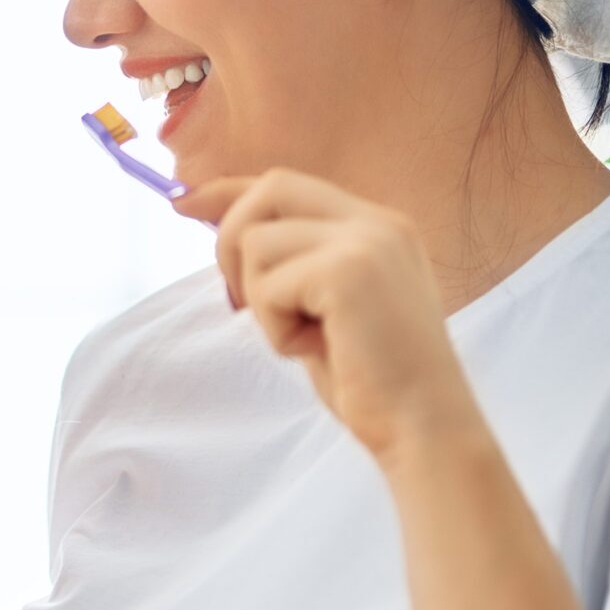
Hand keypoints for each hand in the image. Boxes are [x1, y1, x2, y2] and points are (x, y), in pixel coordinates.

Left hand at [174, 169, 486, 465]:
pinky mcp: (348, 271)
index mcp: (378, 226)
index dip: (230, 190)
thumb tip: (225, 230)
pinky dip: (275, 329)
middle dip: (232, 239)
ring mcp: (367, 241)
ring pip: (257, 242)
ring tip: (306, 337)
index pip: (287, 184)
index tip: (186, 202)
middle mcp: (378, 222)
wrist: (423, 425)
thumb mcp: (326, 306)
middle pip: (270, 187)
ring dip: (262, 302)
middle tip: (241, 300)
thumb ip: (294, 263)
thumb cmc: (371, 380)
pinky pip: (267, 286)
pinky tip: (315, 350)